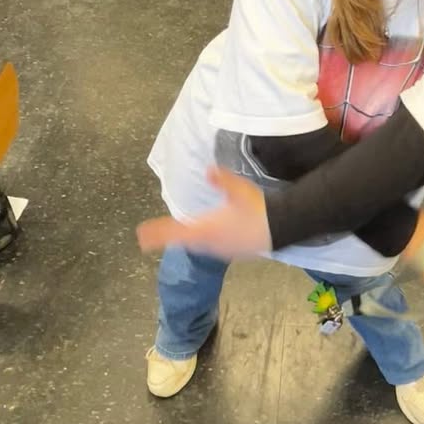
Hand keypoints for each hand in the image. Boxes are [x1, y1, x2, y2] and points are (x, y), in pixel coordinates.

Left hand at [136, 168, 271, 257]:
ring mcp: (223, 250)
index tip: (141, 236)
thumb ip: (222, 180)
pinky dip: (205, 241)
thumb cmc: (257, 209)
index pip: (176, 233)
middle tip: (153, 235)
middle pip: (186, 240)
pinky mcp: (235, 252)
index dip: (158, 234)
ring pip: (200, 245)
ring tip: (178, 234)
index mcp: (206, 229)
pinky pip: (213, 247)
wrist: (282, 227)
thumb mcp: (238, 190)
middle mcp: (211, 243)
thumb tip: (207, 170)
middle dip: (170, 236)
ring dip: (188, 239)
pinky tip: (210, 236)